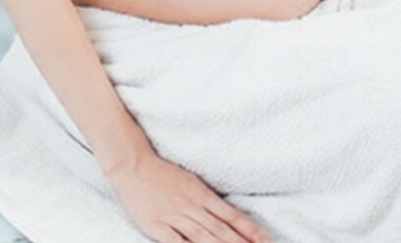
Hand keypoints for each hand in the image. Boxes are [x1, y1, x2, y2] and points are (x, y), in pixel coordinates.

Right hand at [110, 151, 270, 242]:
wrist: (133, 165)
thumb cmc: (163, 173)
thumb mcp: (191, 181)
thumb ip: (208, 200)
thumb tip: (228, 216)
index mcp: (202, 194)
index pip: (231, 216)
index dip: (250, 230)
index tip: (266, 240)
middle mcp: (192, 207)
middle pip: (221, 231)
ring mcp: (175, 217)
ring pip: (204, 238)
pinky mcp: (157, 227)